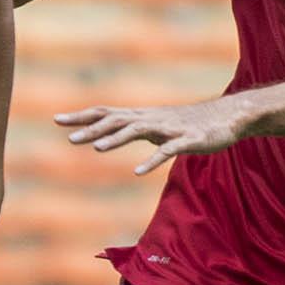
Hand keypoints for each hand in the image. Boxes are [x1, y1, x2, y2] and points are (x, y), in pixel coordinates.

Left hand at [58, 95, 254, 173]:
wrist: (228, 117)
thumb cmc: (188, 123)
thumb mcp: (156, 125)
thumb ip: (133, 128)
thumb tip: (108, 135)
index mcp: (141, 116)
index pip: (105, 112)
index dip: (82, 116)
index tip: (56, 120)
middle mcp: (150, 118)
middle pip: (116, 120)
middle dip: (92, 128)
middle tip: (69, 138)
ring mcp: (168, 129)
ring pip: (138, 131)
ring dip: (117, 139)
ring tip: (98, 148)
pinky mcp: (186, 141)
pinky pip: (166, 151)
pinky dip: (151, 160)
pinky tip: (138, 172)